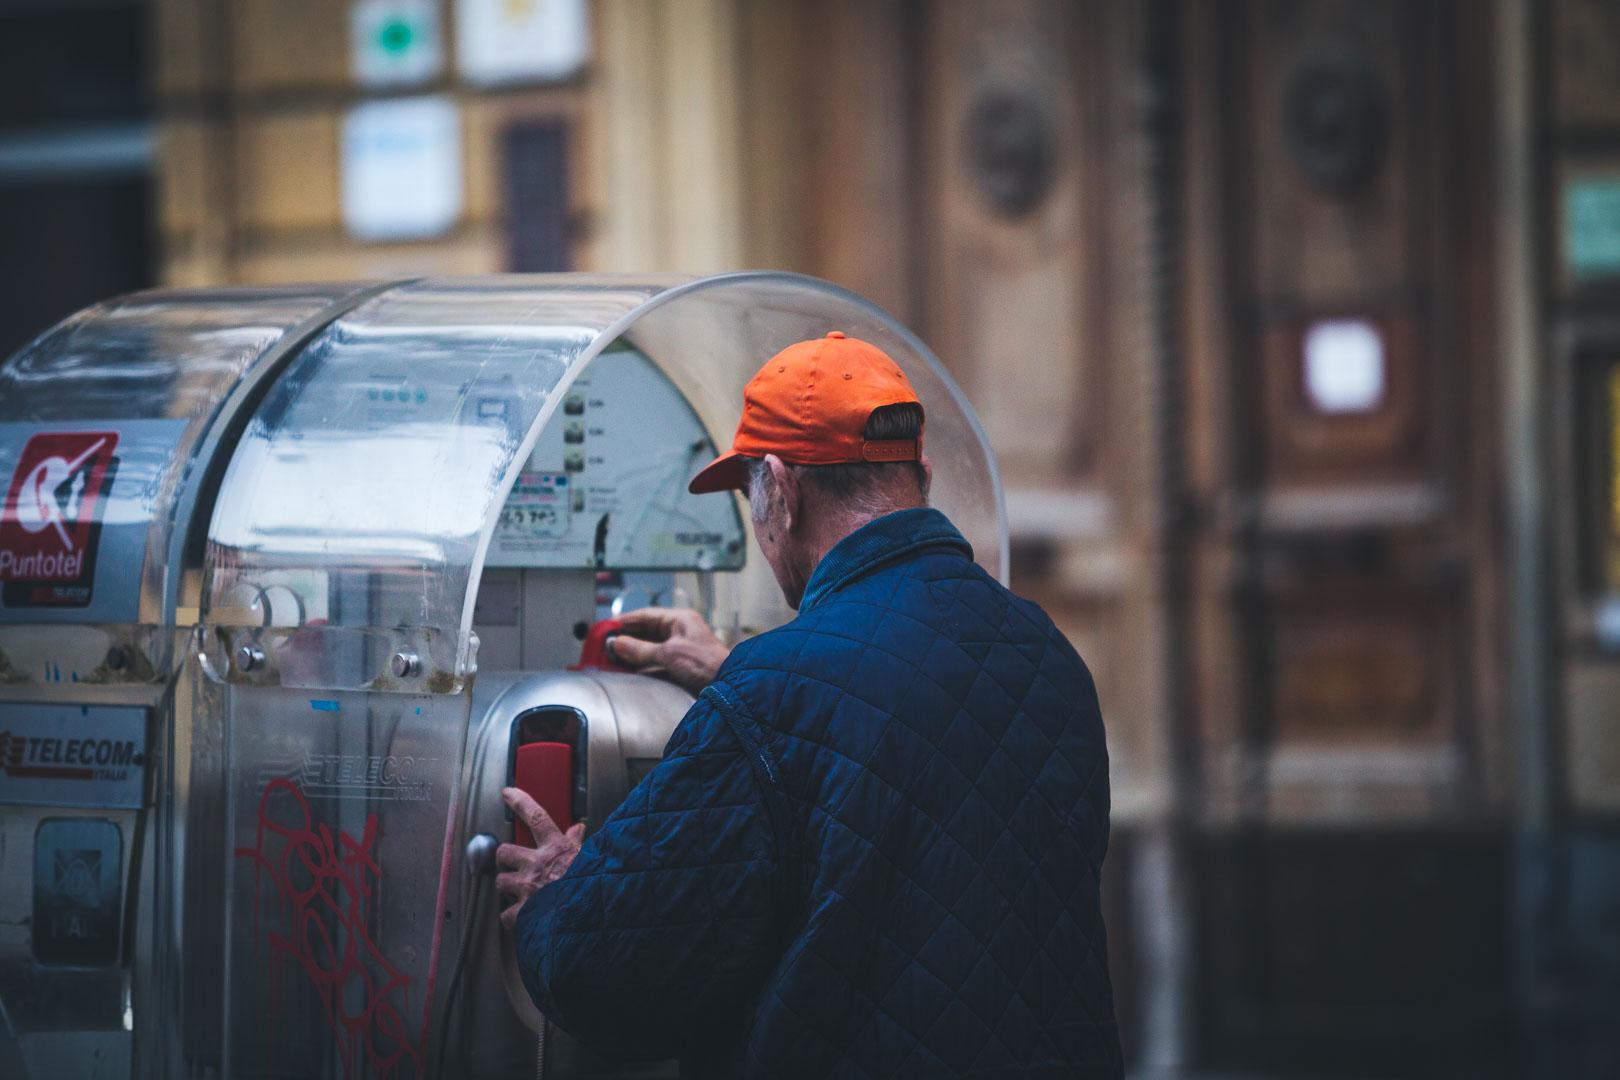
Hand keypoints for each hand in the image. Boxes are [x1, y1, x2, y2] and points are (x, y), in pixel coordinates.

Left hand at [496, 787, 585, 930]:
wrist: (592, 912)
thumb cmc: (594, 884)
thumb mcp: (589, 857)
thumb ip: (577, 843)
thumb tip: (578, 829)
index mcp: (556, 848)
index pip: (536, 817)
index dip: (520, 801)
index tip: (508, 793)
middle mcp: (537, 864)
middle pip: (504, 852)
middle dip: (505, 860)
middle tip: (512, 866)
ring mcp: (527, 887)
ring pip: (501, 882)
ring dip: (508, 889)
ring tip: (521, 893)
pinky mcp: (523, 912)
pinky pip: (506, 914)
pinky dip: (513, 918)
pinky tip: (524, 917)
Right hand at [609, 607, 729, 694]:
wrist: (727, 685)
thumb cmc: (705, 664)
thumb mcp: (668, 654)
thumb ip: (641, 650)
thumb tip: (618, 644)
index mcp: (679, 620)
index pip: (646, 615)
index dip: (625, 621)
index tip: (607, 627)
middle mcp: (680, 631)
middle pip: (646, 631)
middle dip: (626, 639)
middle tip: (606, 646)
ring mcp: (681, 647)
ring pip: (650, 647)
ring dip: (633, 653)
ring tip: (613, 658)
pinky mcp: (681, 664)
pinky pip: (656, 660)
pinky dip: (642, 664)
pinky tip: (629, 670)